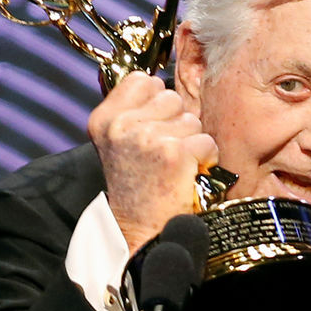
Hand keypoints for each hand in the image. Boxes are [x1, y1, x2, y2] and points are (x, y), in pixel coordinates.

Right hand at [87, 72, 217, 253]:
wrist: (142, 230)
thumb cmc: (138, 184)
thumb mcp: (120, 141)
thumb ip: (134, 109)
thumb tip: (158, 81)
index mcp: (104, 119)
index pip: (142, 80)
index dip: (156, 103)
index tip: (150, 130)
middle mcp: (121, 126)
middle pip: (171, 97)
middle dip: (175, 123)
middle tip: (162, 155)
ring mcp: (147, 138)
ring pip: (192, 119)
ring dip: (190, 142)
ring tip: (172, 167)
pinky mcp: (174, 153)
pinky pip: (206, 141)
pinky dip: (204, 160)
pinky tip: (185, 176)